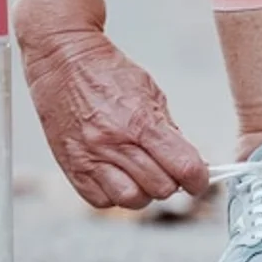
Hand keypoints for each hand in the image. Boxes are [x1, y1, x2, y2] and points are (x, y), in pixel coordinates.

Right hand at [14, 0, 209, 208]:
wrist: (62, 61)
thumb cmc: (108, 73)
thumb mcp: (151, 93)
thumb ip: (170, 130)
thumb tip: (190, 163)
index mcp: (140, 121)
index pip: (184, 167)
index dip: (199, 179)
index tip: (199, 178)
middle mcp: (115, 143)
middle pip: (161, 188)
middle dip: (172, 182)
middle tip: (167, 169)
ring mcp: (91, 158)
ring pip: (133, 200)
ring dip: (144, 192)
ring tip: (141, 174)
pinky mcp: (72, 168)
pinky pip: (102, 200)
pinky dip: (115, 195)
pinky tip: (118, 176)